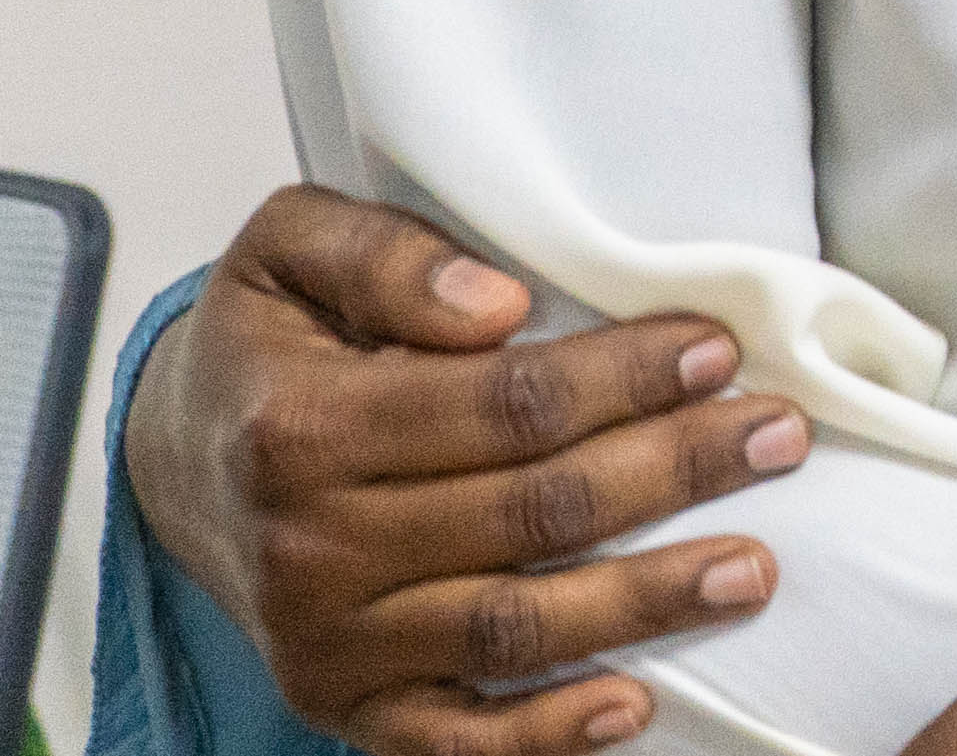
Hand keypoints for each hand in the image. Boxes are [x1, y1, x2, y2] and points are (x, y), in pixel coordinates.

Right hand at [123, 184, 816, 754]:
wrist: (179, 464)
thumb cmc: (263, 348)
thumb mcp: (289, 249)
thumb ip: (388, 256)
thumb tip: (496, 305)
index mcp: (302, 428)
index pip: (504, 405)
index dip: (623, 377)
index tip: (716, 348)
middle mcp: (311, 548)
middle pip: (532, 514)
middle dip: (673, 471)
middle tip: (777, 436)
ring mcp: (328, 642)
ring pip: (516, 628)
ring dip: (647, 603)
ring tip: (754, 567)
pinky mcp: (346, 706)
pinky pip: (455, 741)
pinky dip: (546, 736)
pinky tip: (635, 704)